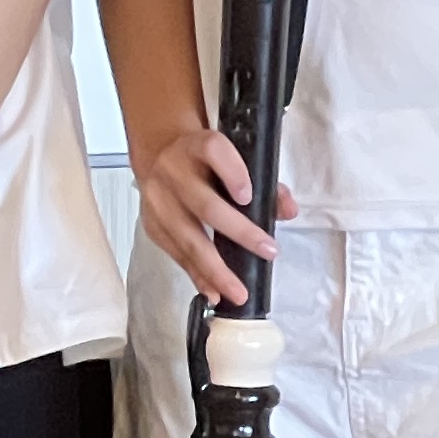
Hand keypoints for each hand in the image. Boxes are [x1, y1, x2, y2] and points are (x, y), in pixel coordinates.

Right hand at [133, 114, 286, 307]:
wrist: (160, 156)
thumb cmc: (206, 162)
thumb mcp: (235, 160)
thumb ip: (266, 184)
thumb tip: (288, 211)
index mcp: (198, 146)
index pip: (214, 151)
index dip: (232, 173)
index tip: (248, 196)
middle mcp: (174, 170)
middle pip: (205, 204)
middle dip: (238, 232)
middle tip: (268, 252)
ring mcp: (158, 199)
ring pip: (187, 236)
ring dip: (214, 267)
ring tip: (237, 291)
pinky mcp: (151, 223)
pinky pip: (175, 252)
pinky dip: (196, 274)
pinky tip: (213, 291)